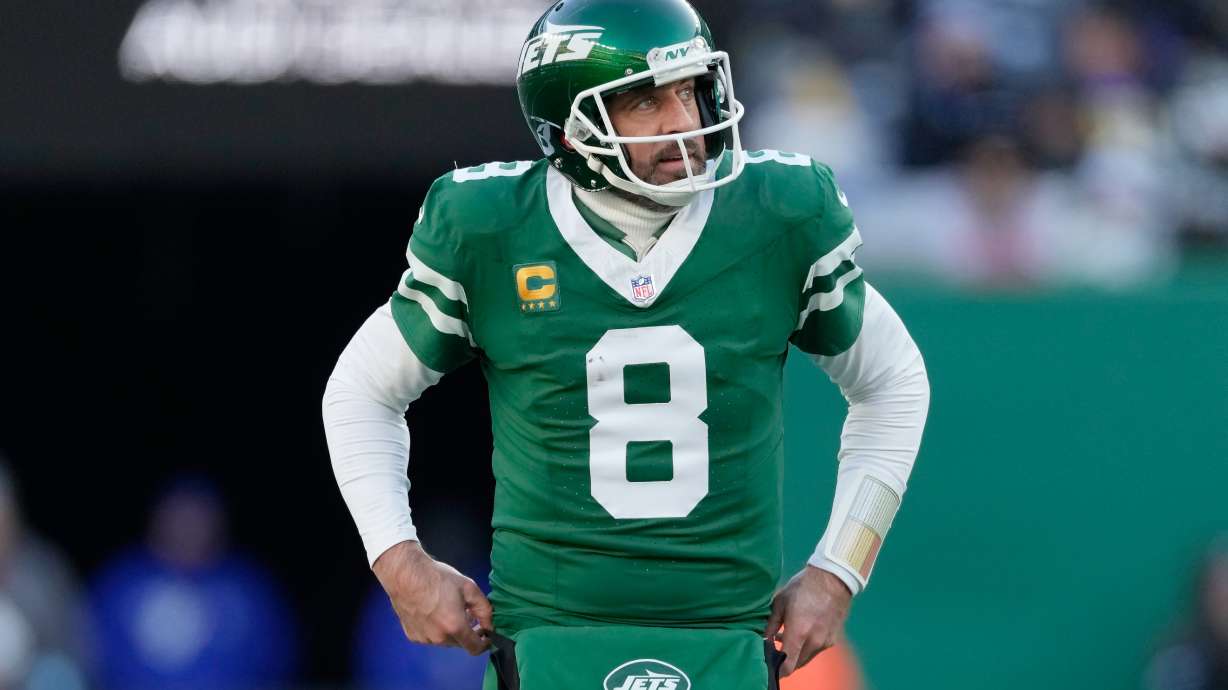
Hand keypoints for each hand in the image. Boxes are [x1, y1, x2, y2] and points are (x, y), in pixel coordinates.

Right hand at [371, 540, 493, 654]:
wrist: (405, 575)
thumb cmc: (437, 578)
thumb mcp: (468, 587)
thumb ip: (484, 609)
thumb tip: (489, 625)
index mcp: (455, 627)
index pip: (475, 648)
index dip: (484, 643)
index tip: (485, 633)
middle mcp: (439, 638)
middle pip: (460, 643)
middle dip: (467, 631)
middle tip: (466, 612)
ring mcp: (424, 639)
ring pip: (445, 640)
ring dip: (450, 630)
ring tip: (446, 609)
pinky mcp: (412, 636)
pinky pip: (430, 637)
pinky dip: (435, 629)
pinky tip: (431, 611)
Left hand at [765, 565, 851, 675]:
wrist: (833, 578)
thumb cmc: (803, 587)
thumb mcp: (780, 602)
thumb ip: (771, 624)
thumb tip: (763, 639)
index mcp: (798, 633)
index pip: (787, 665)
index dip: (777, 669)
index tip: (769, 662)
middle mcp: (813, 642)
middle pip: (796, 664)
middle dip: (784, 660)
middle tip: (774, 648)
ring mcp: (825, 642)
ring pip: (806, 658)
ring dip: (795, 653)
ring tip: (783, 637)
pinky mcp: (832, 639)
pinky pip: (816, 650)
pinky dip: (806, 646)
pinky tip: (800, 632)